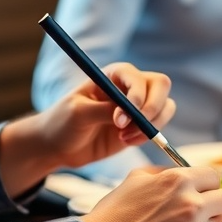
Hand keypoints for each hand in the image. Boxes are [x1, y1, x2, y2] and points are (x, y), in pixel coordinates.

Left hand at [35, 62, 175, 169]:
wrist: (57, 145)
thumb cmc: (62, 122)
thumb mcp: (79, 113)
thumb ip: (104, 110)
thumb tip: (128, 113)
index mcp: (112, 75)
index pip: (137, 77)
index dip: (138, 94)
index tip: (124, 116)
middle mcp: (128, 87)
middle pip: (160, 85)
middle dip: (154, 107)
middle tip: (137, 126)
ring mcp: (136, 107)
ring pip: (165, 106)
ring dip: (151, 125)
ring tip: (124, 137)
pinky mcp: (139, 126)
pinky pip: (158, 127)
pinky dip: (148, 136)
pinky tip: (125, 141)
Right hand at [80, 167, 221, 221]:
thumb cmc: (113, 216)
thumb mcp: (135, 179)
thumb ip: (164, 174)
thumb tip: (183, 174)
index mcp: (178, 182)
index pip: (215, 177)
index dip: (208, 188)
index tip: (202, 197)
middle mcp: (191, 206)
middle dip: (214, 212)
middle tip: (199, 220)